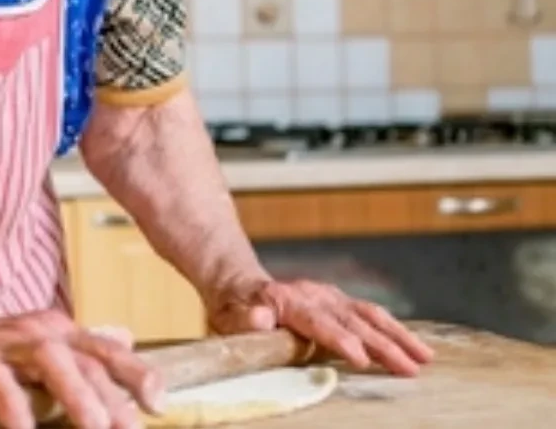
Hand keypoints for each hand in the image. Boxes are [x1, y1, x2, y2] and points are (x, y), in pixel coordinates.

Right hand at [0, 310, 163, 428]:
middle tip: (134, 428)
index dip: (138, 374)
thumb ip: (77, 351)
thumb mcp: (32, 349)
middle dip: (116, 396)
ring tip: (95, 428)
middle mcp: (34, 331)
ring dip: (77, 395)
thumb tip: (126, 337)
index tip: (161, 404)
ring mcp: (1, 342)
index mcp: (54, 331)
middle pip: (87, 358)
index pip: (107, 350)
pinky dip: (15, 408)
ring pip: (51, 361)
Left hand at [206, 277, 435, 375]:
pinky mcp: (337, 302)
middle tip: (410, 368)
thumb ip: (245, 319)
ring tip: (424, 358)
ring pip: (369, 315)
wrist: (238, 285)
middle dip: (384, 345)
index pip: (319, 322)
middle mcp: (314, 296)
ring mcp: (329, 297)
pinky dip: (393, 329)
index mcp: (288, 301)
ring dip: (398, 336)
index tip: (361, 359)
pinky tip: (412, 345)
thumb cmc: (233, 309)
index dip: (341, 340)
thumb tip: (260, 317)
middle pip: (353, 321)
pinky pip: (369, 314)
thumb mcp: (229, 316)